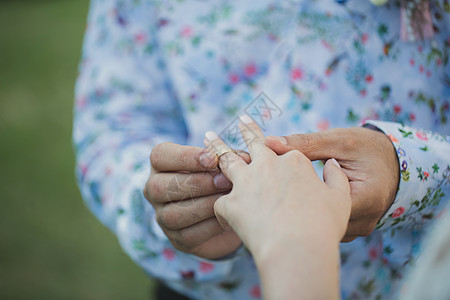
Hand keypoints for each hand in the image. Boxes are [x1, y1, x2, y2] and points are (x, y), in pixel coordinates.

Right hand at [143, 142, 247, 258]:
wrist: (231, 212)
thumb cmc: (223, 177)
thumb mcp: (225, 163)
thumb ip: (230, 158)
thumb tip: (241, 158)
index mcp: (161, 164)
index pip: (160, 155)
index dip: (185, 157)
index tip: (212, 158)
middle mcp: (154, 190)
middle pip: (160, 186)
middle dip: (196, 183)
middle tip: (224, 181)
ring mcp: (162, 217)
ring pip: (172, 214)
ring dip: (203, 206)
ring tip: (227, 200)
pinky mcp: (177, 239)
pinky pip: (188, 235)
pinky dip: (210, 226)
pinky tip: (227, 217)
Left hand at [204, 116, 350, 299]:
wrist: (299, 248)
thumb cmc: (323, 225)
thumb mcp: (341, 199)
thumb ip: (336, 178)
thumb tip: (332, 165)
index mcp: (294, 162)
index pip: (284, 149)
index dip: (279, 148)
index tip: (273, 142)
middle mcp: (267, 166)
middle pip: (254, 144)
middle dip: (247, 130)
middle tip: (241, 122)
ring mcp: (246, 182)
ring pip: (226, 159)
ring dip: (217, 147)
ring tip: (208, 137)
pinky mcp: (231, 203)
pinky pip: (221, 204)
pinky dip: (224, 212)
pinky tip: (228, 219)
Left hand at [265, 126, 399, 241]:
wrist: (392, 161)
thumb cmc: (366, 148)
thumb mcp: (339, 141)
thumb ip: (306, 143)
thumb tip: (269, 142)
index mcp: (365, 199)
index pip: (320, 207)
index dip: (290, 196)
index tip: (267, 184)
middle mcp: (365, 221)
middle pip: (320, 223)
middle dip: (292, 208)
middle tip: (266, 192)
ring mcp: (359, 229)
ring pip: (321, 228)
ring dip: (300, 214)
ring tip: (277, 199)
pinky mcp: (351, 229)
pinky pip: (327, 227)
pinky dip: (311, 216)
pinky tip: (293, 204)